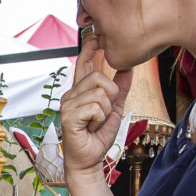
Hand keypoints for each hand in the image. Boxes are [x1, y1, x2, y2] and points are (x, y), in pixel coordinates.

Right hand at [58, 32, 133, 182]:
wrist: (89, 160)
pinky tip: (91, 127)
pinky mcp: (69, 116)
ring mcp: (67, 105)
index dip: (90, 48)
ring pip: (100, 93)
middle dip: (110, 94)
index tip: (96, 35)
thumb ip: (120, 88)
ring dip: (105, 110)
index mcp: (80, 91)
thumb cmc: (97, 137)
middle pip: (98, 77)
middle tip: (104, 112)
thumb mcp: (114, 108)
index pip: (83, 62)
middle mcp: (71, 95)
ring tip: (96, 122)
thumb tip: (128, 67)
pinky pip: (96, 106)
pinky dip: (100, 119)